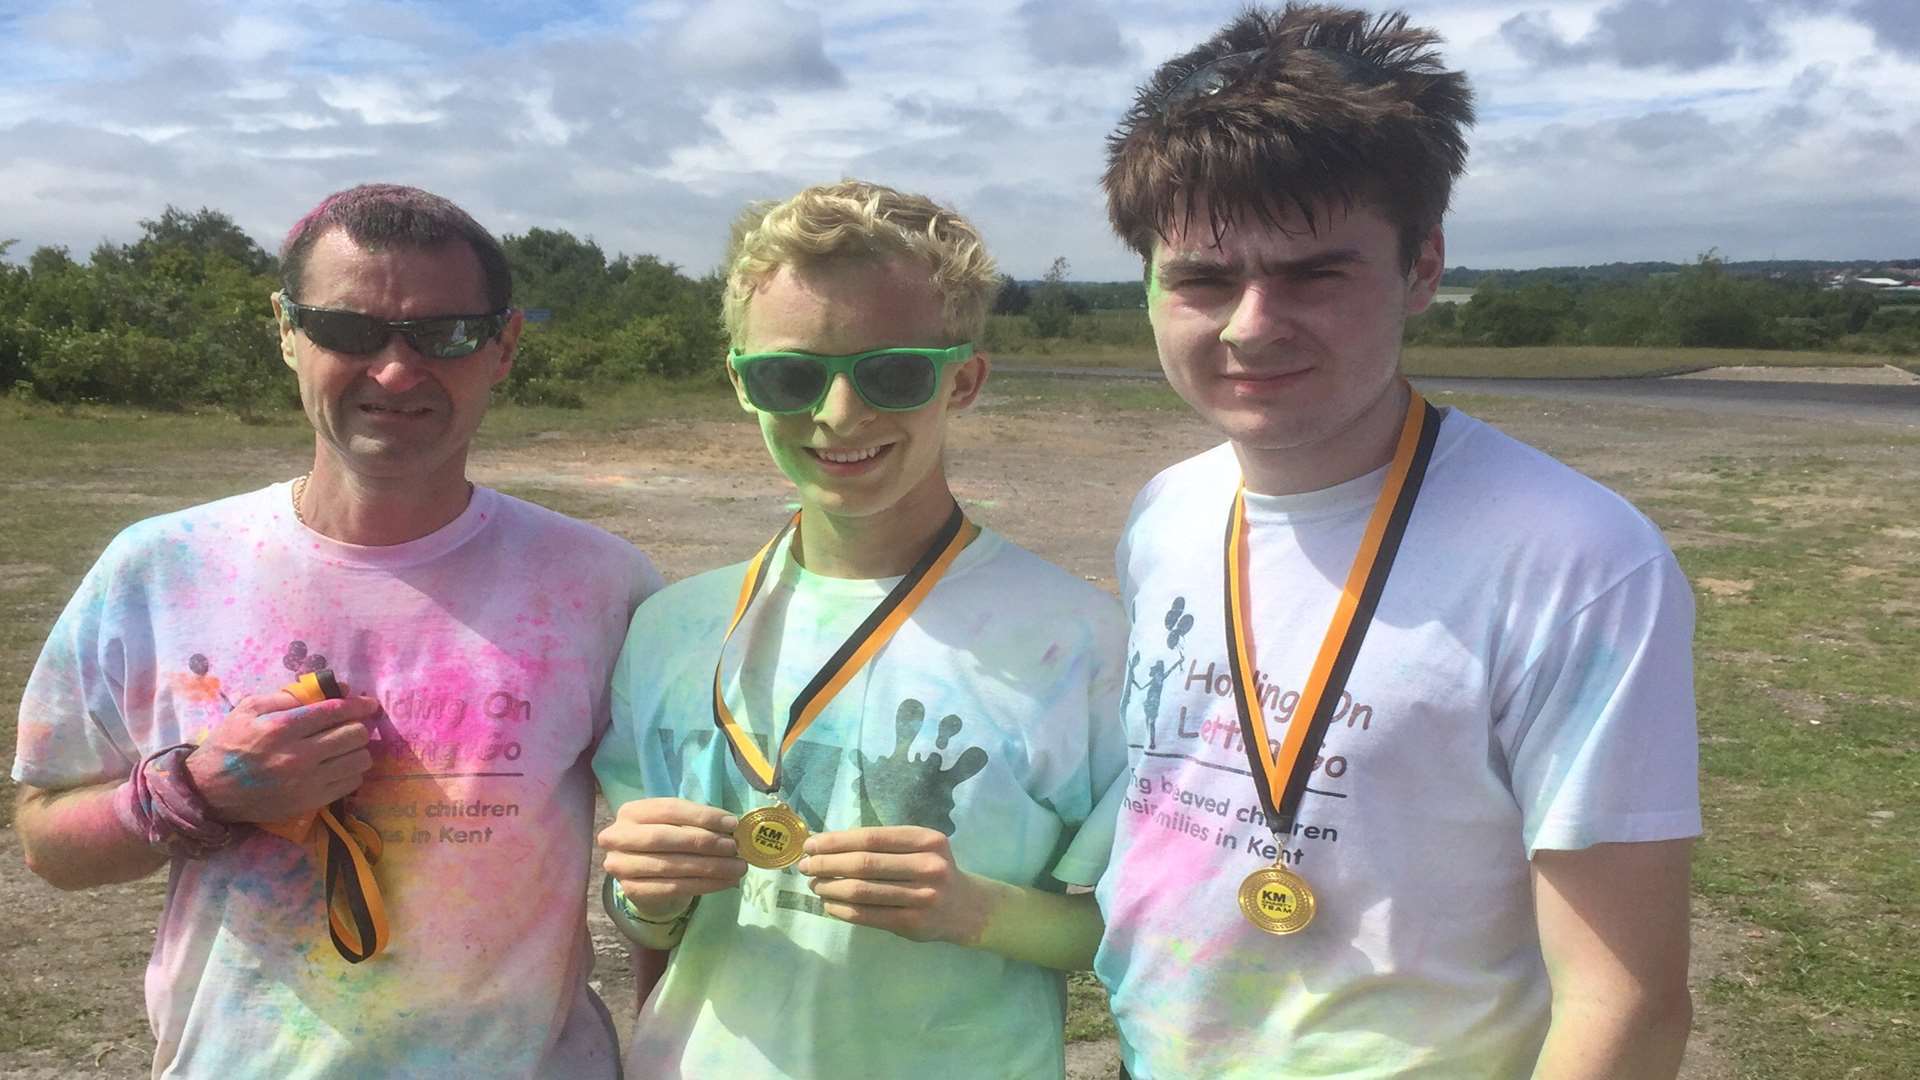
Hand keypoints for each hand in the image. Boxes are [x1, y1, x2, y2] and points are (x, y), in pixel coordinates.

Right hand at [184, 688, 378, 822]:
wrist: (210, 790)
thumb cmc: (230, 743)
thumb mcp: (249, 709)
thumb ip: (289, 695)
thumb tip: (333, 688)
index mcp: (281, 727)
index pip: (335, 711)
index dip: (359, 704)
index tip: (369, 703)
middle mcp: (297, 755)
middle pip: (354, 735)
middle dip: (359, 725)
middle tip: (355, 724)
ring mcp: (306, 782)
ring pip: (359, 760)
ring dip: (358, 749)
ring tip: (347, 746)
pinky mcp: (310, 802)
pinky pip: (351, 783)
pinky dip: (352, 771)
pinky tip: (339, 765)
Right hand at [598, 798, 746, 920]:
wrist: (644, 874)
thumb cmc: (666, 840)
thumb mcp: (675, 824)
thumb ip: (697, 822)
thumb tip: (731, 827)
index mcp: (631, 812)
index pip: (669, 809)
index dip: (702, 816)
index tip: (732, 823)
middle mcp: (618, 837)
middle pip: (665, 838)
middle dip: (704, 842)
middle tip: (733, 847)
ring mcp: (621, 866)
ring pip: (671, 866)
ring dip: (710, 867)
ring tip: (737, 867)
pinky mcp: (632, 890)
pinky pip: (674, 888)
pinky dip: (704, 885)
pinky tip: (726, 882)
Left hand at [798, 826, 990, 944]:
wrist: (966, 908)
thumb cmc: (933, 871)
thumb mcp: (920, 848)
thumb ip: (884, 846)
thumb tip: (828, 845)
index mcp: (926, 840)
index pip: (871, 838)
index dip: (836, 841)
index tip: (811, 844)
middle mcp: (927, 866)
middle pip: (864, 864)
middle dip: (828, 864)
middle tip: (806, 866)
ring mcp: (922, 897)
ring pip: (863, 891)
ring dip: (831, 887)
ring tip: (814, 885)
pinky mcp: (913, 923)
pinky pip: (868, 915)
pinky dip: (843, 909)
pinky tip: (829, 904)